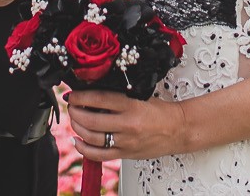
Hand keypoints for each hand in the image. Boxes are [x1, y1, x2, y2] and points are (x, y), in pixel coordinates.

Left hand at [64, 89, 188, 160]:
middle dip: (75, 112)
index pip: (99, 99)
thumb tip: (93, 94)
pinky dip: (84, 148)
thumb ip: (119, 97)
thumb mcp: (141, 96)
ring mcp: (125, 141)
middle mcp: (127, 124)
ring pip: (92, 137)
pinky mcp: (125, 154)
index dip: (81, 96)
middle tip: (71, 106)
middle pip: (91, 119)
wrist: (178, 130)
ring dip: (77, 128)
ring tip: (74, 120)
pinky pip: (99, 155)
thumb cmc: (161, 112)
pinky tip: (77, 141)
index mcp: (131, 105)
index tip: (72, 94)